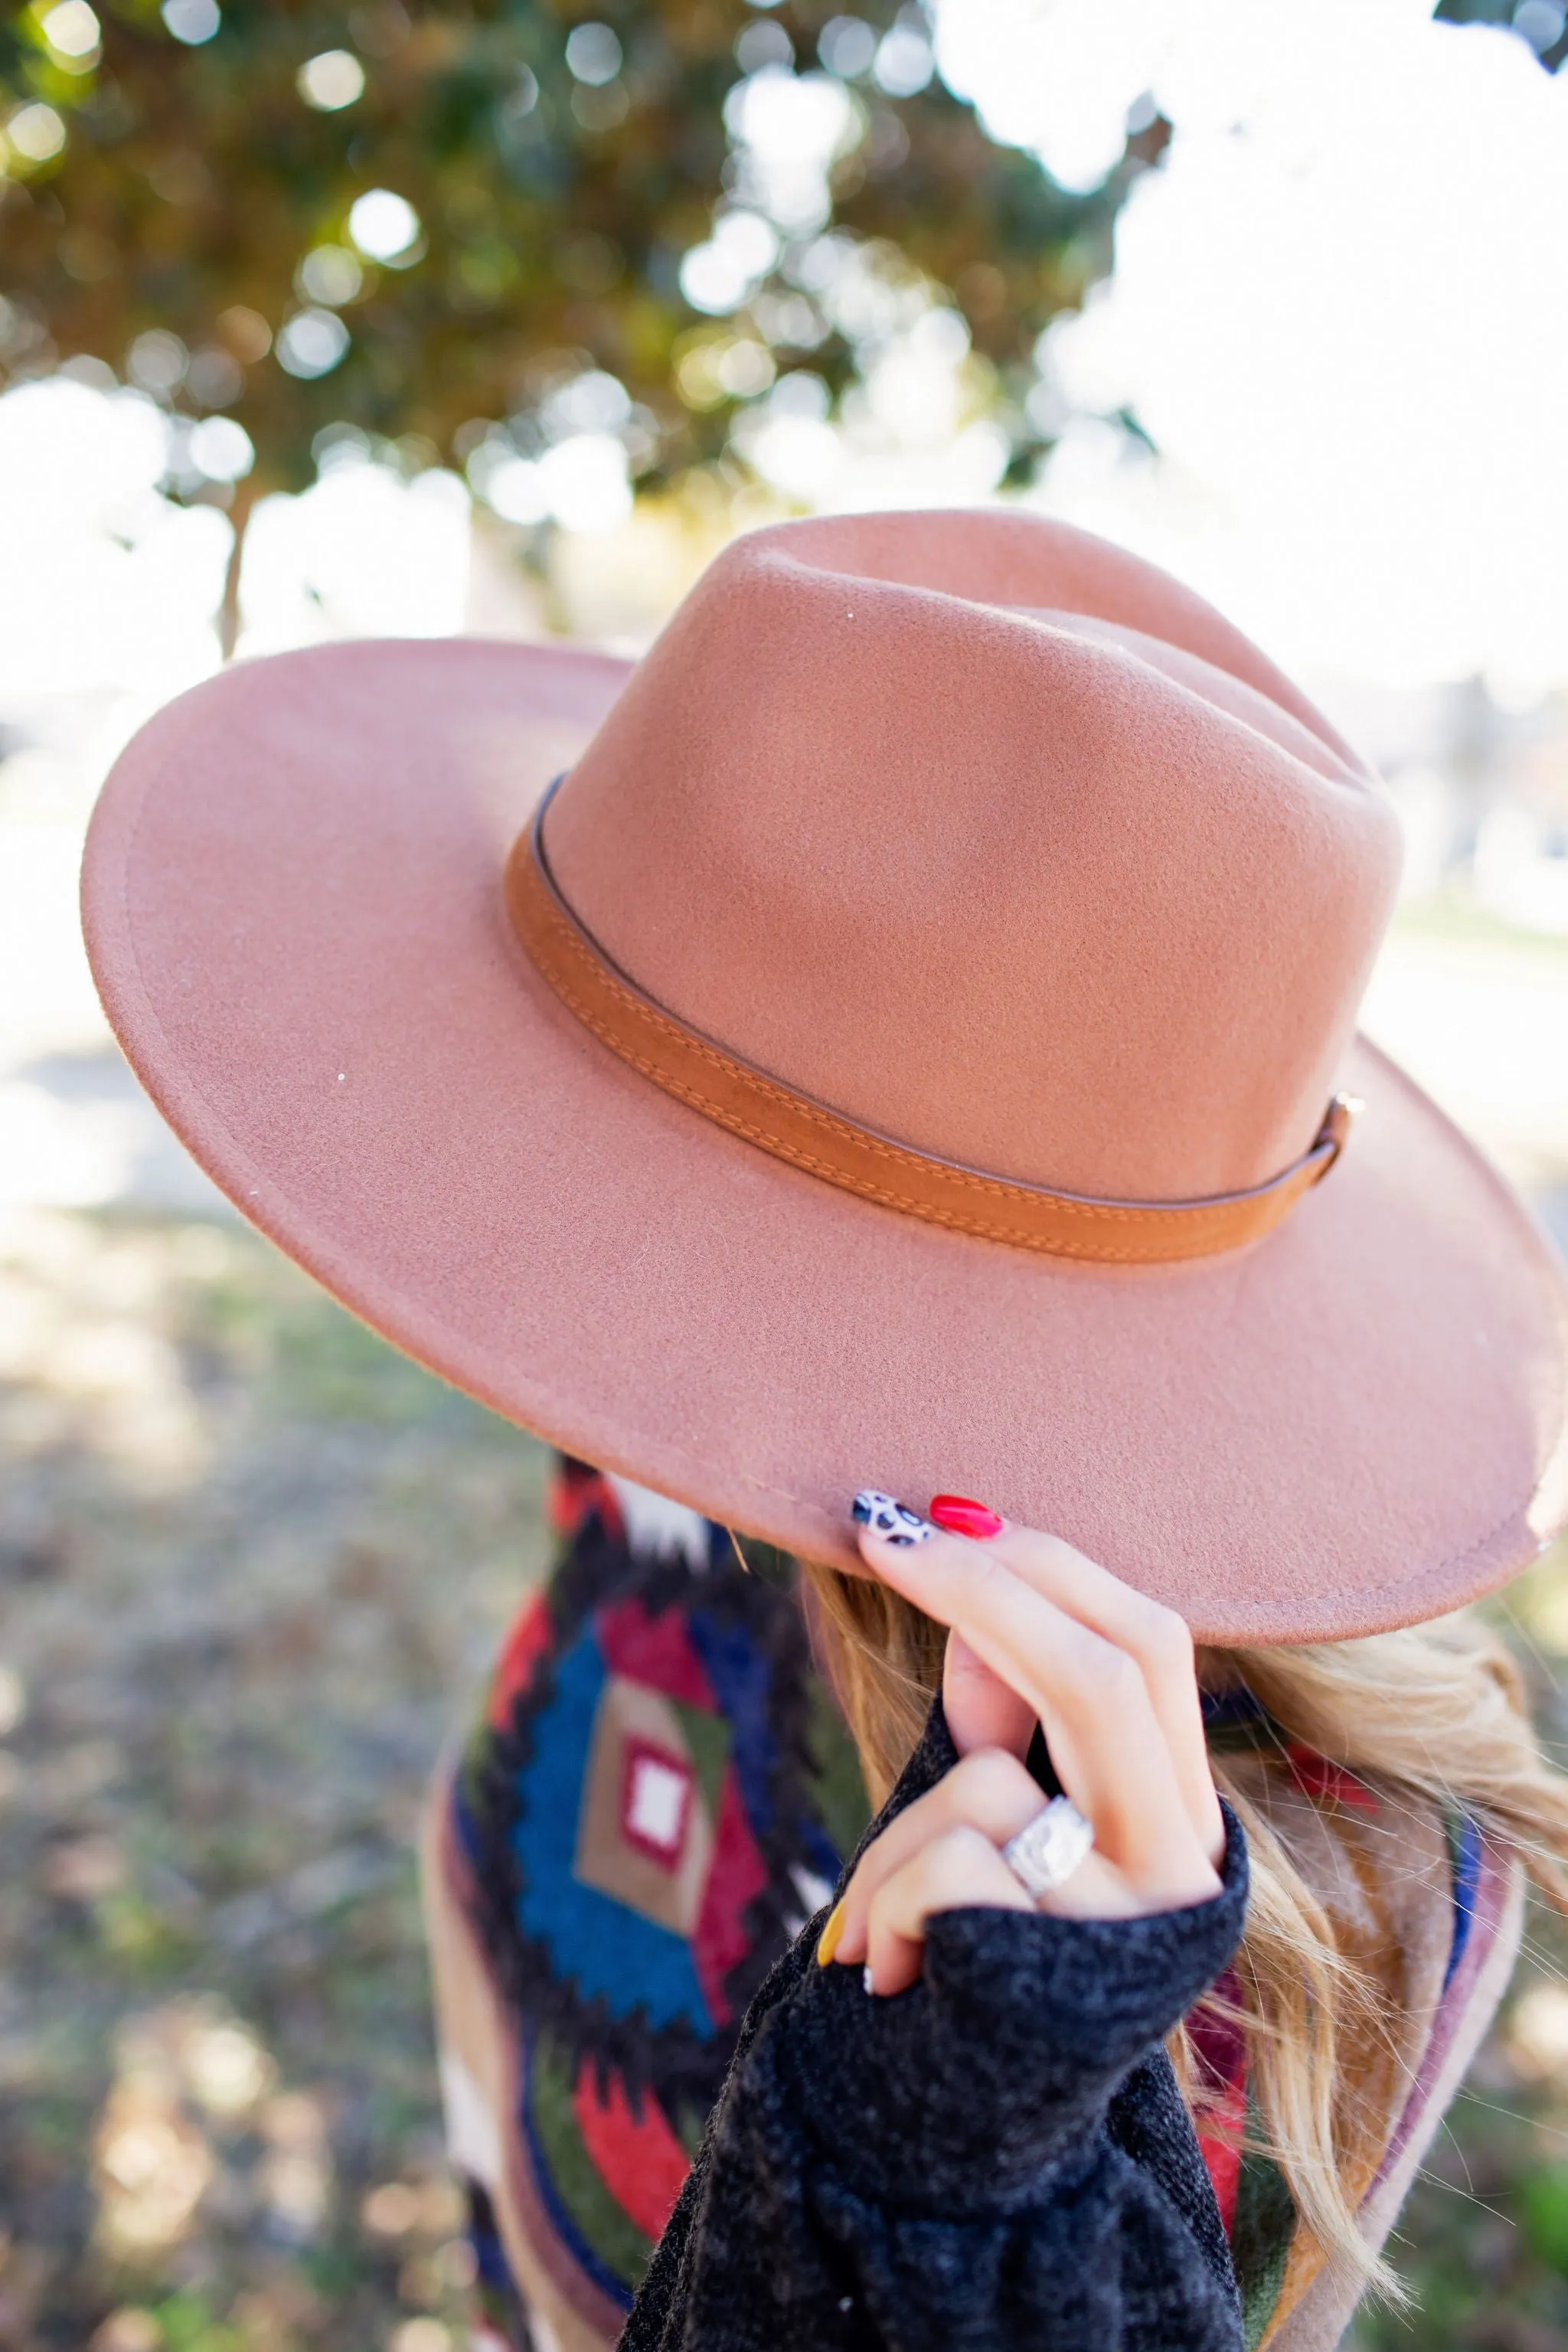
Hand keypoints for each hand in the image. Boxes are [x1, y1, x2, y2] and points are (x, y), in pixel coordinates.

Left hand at [818, 1498, 1226, 1996]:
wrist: (958, 2145)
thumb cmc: (971, 1954)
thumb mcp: (995, 1817)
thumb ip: (1004, 1703)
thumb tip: (968, 1558)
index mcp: (1175, 1805)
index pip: (1150, 1640)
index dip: (1047, 1563)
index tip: (937, 1513)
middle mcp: (1180, 1862)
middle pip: (1112, 1668)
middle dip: (984, 1588)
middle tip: (880, 1534)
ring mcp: (1130, 1924)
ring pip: (987, 1785)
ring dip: (891, 1839)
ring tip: (872, 1922)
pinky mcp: (1064, 1982)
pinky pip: (945, 1873)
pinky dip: (884, 1907)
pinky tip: (885, 1971)